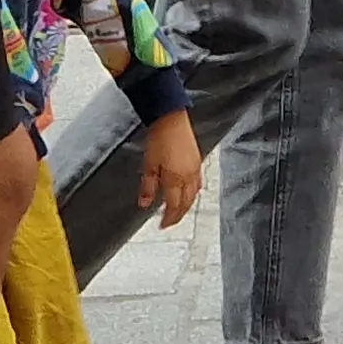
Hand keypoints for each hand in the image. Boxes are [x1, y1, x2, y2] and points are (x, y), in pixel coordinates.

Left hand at [139, 110, 203, 227]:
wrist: (171, 118)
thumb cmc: (159, 138)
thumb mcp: (148, 165)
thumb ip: (147, 187)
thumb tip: (144, 204)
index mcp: (176, 179)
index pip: (174, 206)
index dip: (168, 218)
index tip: (162, 225)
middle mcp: (189, 176)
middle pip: (186, 203)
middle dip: (178, 215)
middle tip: (170, 222)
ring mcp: (195, 169)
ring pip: (194, 195)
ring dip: (187, 206)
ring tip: (178, 211)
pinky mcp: (198, 161)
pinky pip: (198, 184)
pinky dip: (193, 194)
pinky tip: (189, 193)